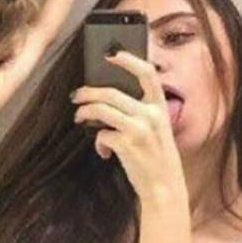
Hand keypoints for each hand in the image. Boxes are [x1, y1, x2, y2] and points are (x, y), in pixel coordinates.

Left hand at [70, 51, 184, 200]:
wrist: (164, 187)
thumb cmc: (157, 158)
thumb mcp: (157, 130)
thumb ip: (141, 112)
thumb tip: (108, 99)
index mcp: (161, 107)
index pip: (148, 73)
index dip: (128, 60)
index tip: (110, 55)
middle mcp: (151, 114)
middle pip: (112, 92)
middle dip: (89, 92)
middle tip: (77, 96)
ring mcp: (139, 129)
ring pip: (102, 109)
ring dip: (85, 111)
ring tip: (79, 117)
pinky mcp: (127, 145)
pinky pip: (101, 135)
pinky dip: (98, 143)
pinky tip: (103, 152)